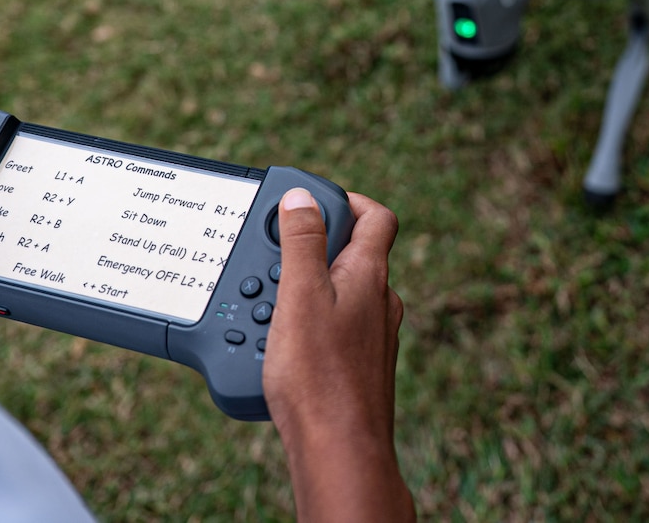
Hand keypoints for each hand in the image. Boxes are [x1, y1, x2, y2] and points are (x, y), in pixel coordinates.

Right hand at [263, 188, 414, 522]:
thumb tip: (302, 198)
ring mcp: (373, 336)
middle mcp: (379, 302)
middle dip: (311, 247)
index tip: (309, 203)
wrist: (339, 449)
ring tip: (269, 302)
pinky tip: (280, 342)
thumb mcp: (301, 295)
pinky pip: (333, 327)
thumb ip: (302, 243)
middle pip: (352, 253)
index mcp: (370, 275)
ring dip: (305, 287)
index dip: (346, 200)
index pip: (376, 216)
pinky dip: (307, 323)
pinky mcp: (359, 365)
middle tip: (272, 256)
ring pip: (339, 293)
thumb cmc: (319, 376)